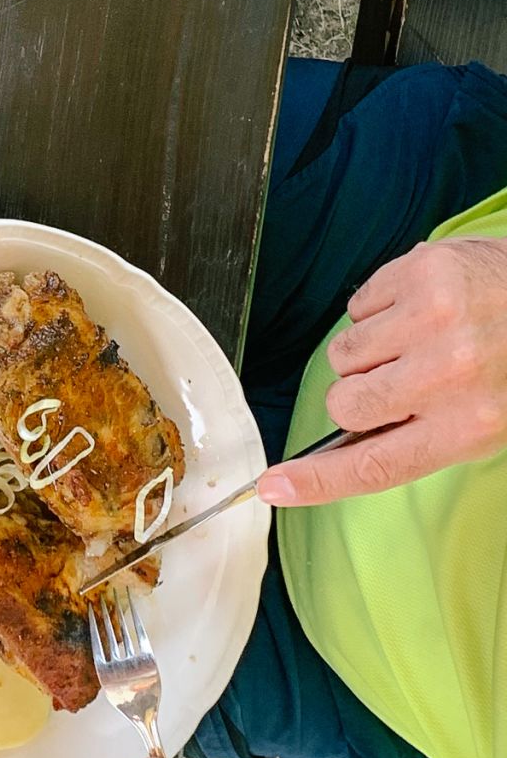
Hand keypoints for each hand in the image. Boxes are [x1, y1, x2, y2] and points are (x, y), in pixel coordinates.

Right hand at [257, 236, 506, 508]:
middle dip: (360, 394)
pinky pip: (357, 306)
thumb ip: (426, 436)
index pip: (375, 464)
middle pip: (344, 402)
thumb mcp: (493, 421)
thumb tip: (350, 445)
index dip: (317, 480)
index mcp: (470, 425)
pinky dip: (380, 308)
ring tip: (422, 339)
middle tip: (400, 383)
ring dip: (371, 350)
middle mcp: (447, 374)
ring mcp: (431, 318)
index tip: (272, 485)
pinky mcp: (420, 271)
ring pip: (344, 352)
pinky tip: (423, 308)